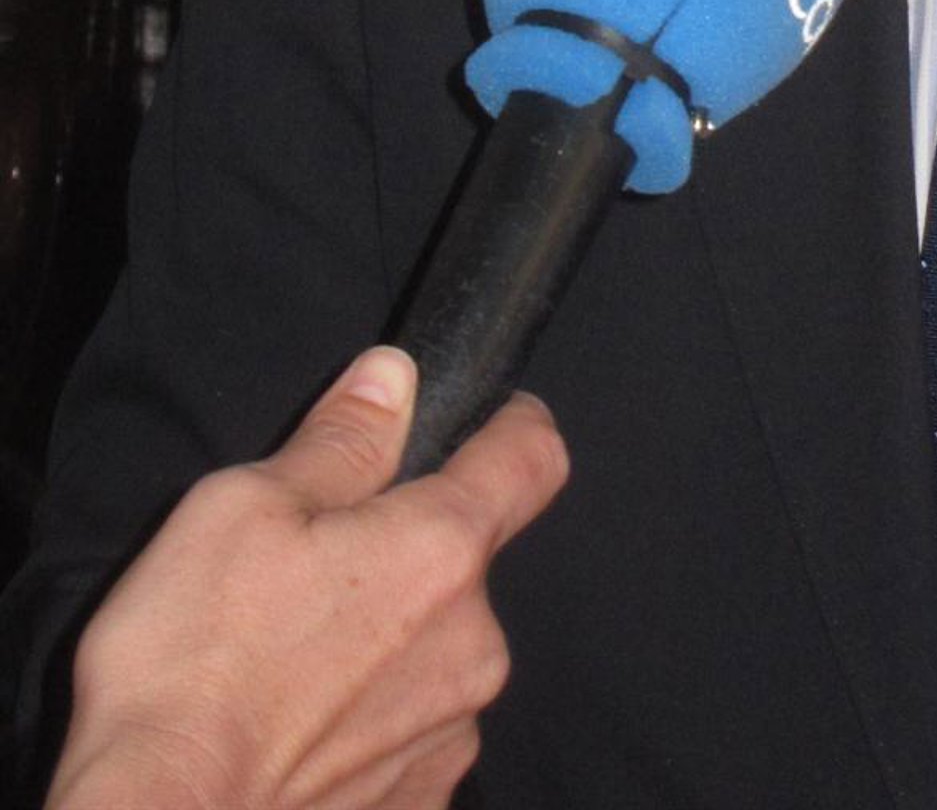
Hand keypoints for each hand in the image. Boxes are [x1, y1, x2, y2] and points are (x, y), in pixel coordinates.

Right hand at [44, 346, 567, 809]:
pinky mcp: (418, 802)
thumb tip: (394, 380)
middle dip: (405, 553)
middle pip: (466, 564)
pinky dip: (368, 722)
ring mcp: (451, 734)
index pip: (532, 457)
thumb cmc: (191, 672)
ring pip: (437, 652)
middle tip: (313, 570)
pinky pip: (411, 733)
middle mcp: (474, 645)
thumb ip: (339, 440)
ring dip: (387, 643)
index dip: (509, 425)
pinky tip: (298, 730)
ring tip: (290, 662)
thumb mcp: (242, 509)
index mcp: (442, 551)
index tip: (482, 423)